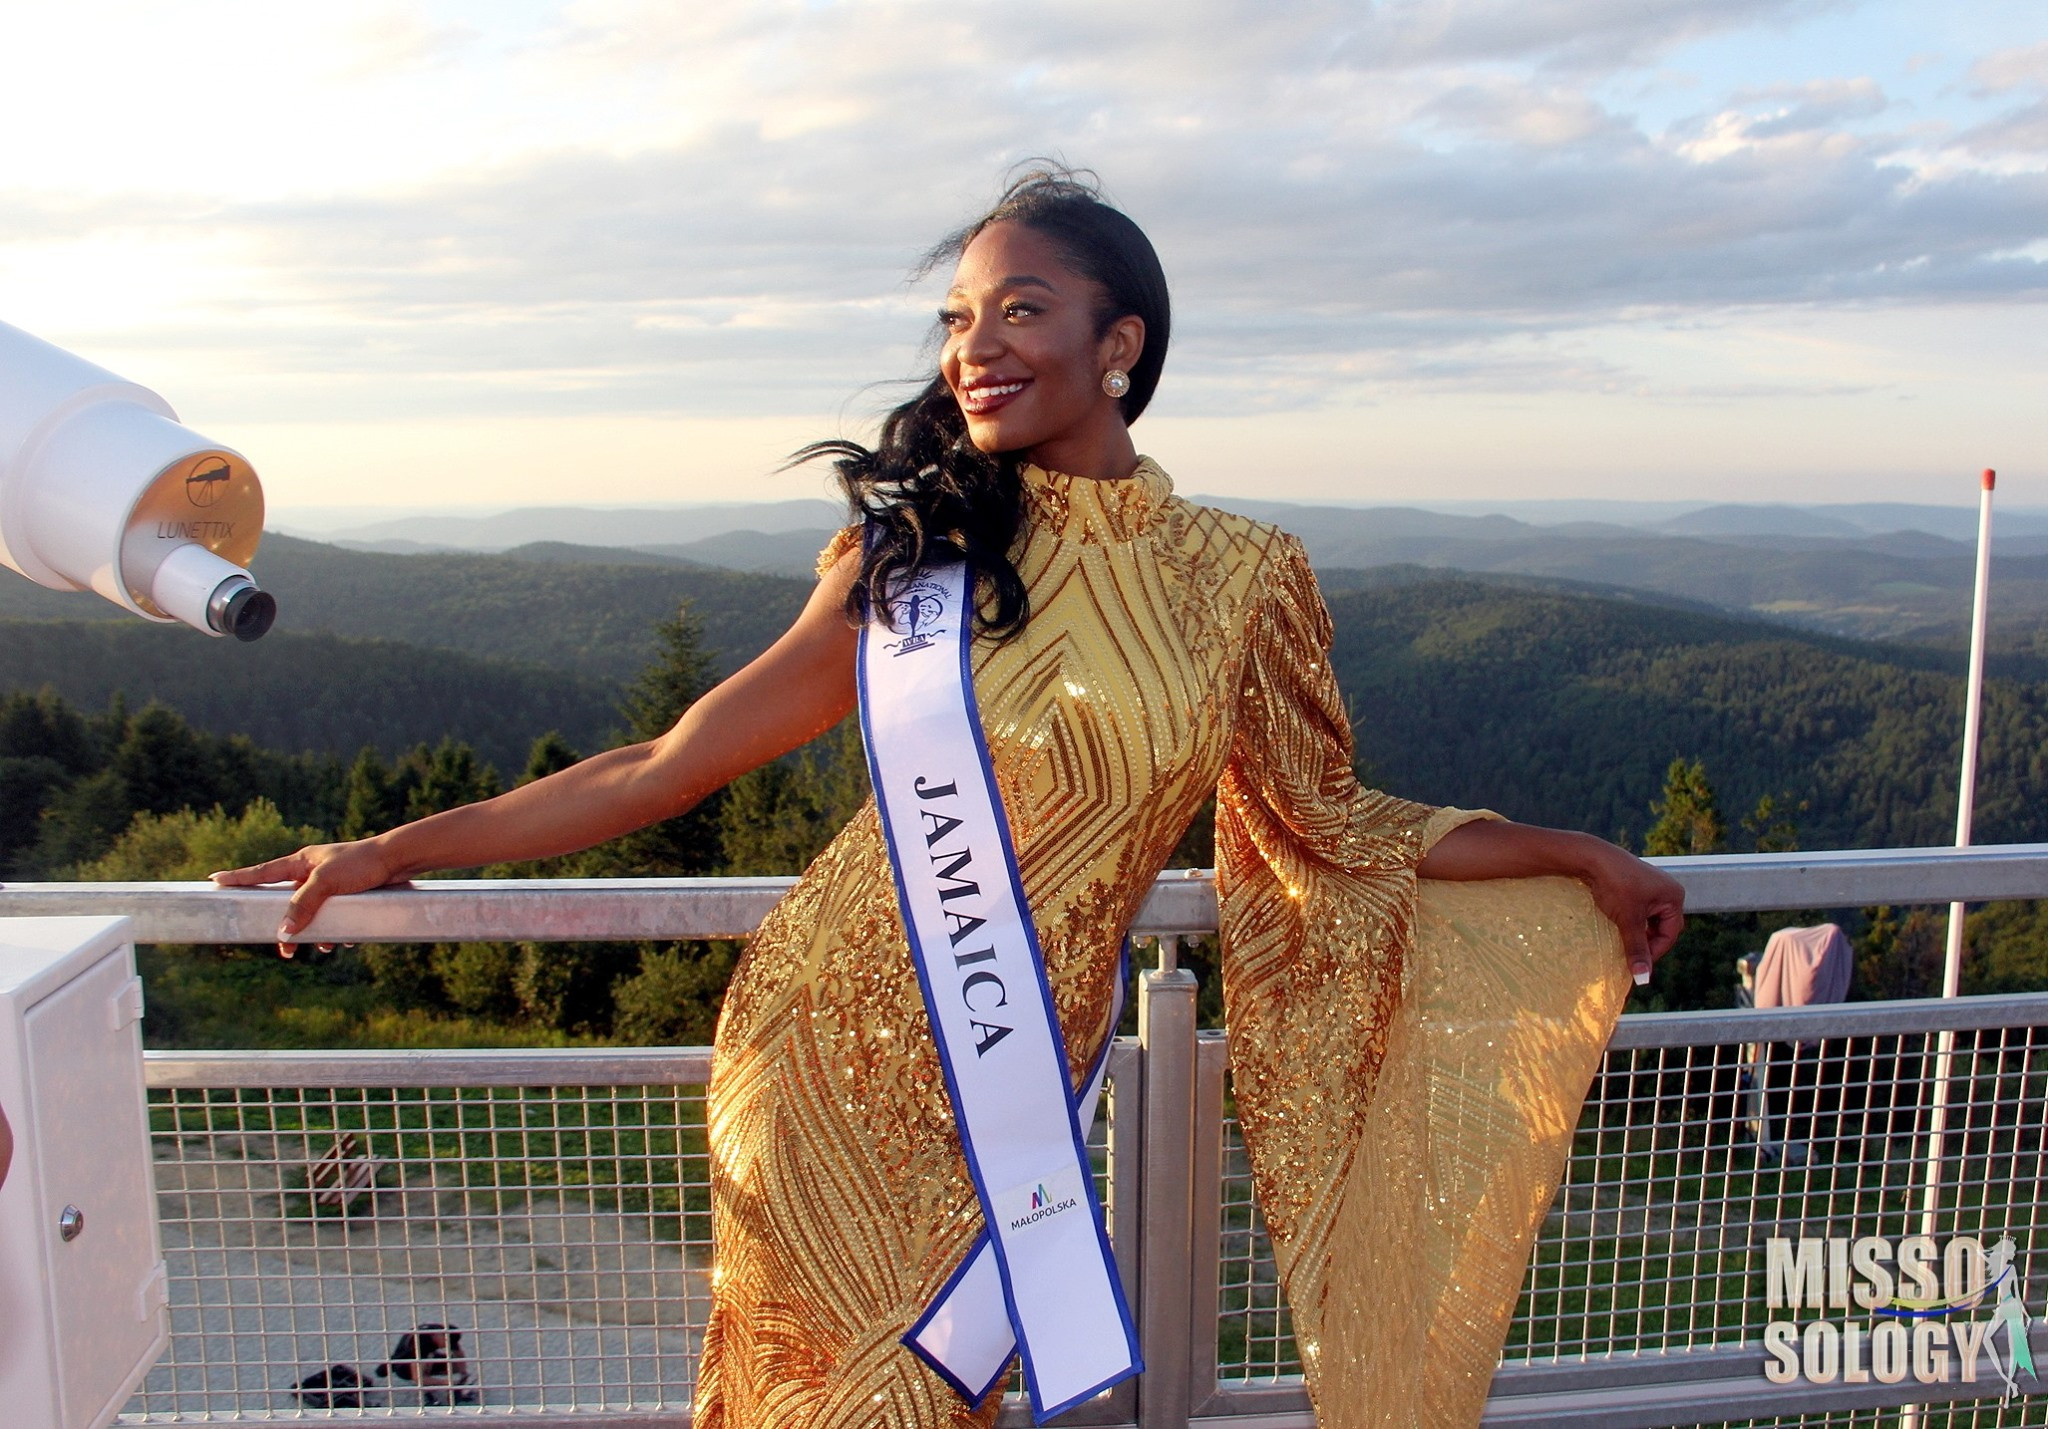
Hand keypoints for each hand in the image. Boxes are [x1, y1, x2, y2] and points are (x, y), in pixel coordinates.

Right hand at [210, 840, 409, 957]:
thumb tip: (282, 933)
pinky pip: (334, 917)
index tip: (214, 880)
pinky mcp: (350, 894)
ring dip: (314, 933)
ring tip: (320, 948)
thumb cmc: (362, 864)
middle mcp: (313, 872)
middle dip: (285, 926)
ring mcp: (331, 884)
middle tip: (282, 948)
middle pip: (287, 903)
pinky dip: (336, 930)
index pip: (262, 872)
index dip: (238, 878)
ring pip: (312, 914)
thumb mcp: (326, 883)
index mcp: (302, 862)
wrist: (400, 860)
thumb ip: (302, 906)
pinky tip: (345, 941)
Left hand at [1579, 843, 1685, 985]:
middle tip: (1631, 956)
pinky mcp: (1636, 885)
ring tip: (1623, 944)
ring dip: (1638, 933)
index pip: (1671, 933)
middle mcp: (1667, 890)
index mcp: (1674, 897)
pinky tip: (1618, 929)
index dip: (1656, 951)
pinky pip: (1639, 910)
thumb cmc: (1615, 886)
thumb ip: (1637, 949)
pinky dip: (1631, 922)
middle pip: (1662, 927)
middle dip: (1647, 942)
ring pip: (1649, 920)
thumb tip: (1643, 978)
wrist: (1592, 858)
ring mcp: (1652, 887)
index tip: (1639, 965)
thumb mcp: (1628, 920)